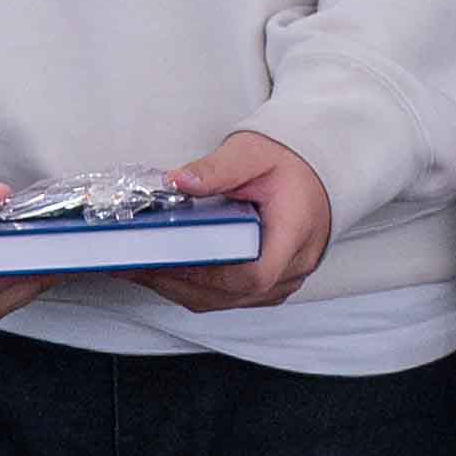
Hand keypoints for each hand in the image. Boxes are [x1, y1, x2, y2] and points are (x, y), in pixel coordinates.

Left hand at [151, 130, 333, 312]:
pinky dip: (197, 290)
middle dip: (180, 282)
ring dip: (182, 289)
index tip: (172, 259)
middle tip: (139, 264)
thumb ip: (216, 169)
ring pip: (228, 301)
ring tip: (142, 269)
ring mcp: (283, 280)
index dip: (211, 274)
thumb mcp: (252, 153)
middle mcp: (293, 265)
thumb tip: (177, 181)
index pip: (256, 274)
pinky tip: (169, 273)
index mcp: (294, 231)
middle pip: (233, 294)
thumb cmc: (290, 165)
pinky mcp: (270, 284)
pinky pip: (231, 298)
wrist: (317, 174)